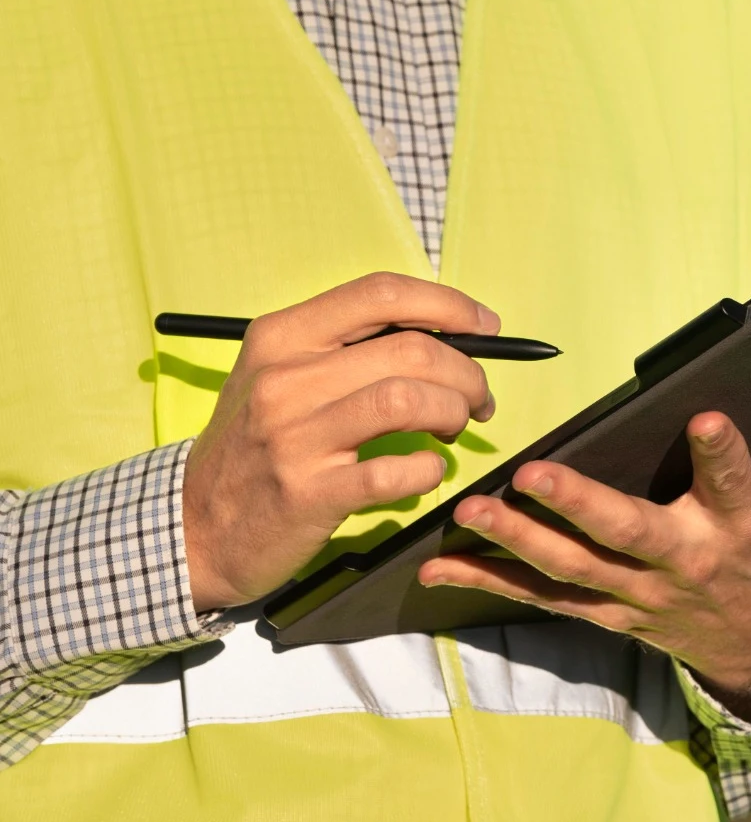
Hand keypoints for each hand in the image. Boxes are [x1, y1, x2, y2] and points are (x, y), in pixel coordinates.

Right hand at [182, 273, 499, 611]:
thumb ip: (350, 350)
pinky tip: (425, 471)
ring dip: (454, 412)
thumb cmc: (256, 447)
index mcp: (280, 336)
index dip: (448, 305)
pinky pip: (399, 470)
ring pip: (410, 400)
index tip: (485, 327)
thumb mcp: (281, 378)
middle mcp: (285, 379)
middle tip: (477, 398)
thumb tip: (448, 335)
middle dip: (467, 372)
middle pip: (411, 350)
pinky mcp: (310, 493)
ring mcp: (295, 436)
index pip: (380, 293)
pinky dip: (430, 469)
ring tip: (453, 428)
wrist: (195, 528)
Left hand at [420, 407, 750, 720]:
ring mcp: (643, 594)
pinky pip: (543, 600)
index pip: (739, 485)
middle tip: (534, 478)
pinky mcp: (608, 611)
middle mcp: (691, 563)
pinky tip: (435, 567)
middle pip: (632, 535)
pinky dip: (490, 585)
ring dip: (518, 544)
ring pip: (574, 571)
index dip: (728, 455)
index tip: (711, 416)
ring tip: (468, 512)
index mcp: (750, 527)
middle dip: (582, 509)